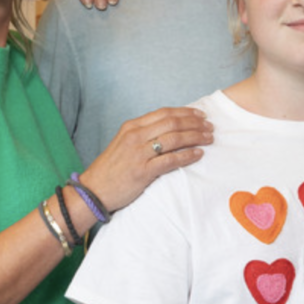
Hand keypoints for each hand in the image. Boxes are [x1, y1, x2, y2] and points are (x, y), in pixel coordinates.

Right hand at [79, 106, 212, 212]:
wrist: (93, 190)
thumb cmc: (111, 169)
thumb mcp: (124, 143)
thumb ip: (143, 134)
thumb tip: (168, 129)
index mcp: (131, 126)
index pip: (164, 113)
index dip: (185, 112)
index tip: (200, 114)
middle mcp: (135, 136)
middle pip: (172, 123)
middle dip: (195, 123)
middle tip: (210, 126)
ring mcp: (139, 153)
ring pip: (174, 139)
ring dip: (195, 137)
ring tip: (209, 138)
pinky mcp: (142, 171)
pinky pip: (171, 160)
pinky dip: (187, 156)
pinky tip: (198, 154)